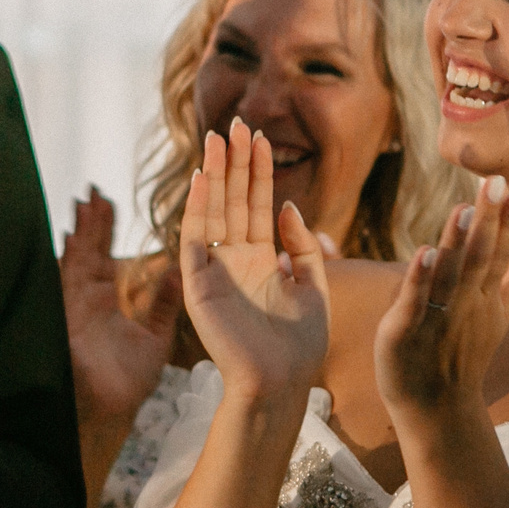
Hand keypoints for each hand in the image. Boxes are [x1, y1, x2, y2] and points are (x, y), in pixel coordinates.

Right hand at [62, 189, 176, 427]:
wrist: (110, 411)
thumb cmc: (125, 384)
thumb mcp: (154, 337)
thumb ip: (164, 304)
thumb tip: (178, 274)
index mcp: (104, 301)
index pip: (105, 256)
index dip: (105, 230)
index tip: (108, 202)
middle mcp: (87, 299)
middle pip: (89, 251)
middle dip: (92, 222)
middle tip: (97, 192)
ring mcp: (76, 306)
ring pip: (77, 260)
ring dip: (82, 232)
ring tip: (87, 201)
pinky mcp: (70, 317)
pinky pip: (69, 282)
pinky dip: (71, 258)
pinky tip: (74, 236)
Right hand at [177, 119, 329, 402]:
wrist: (281, 384)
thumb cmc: (299, 346)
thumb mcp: (313, 286)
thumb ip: (302, 246)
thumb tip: (289, 206)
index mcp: (260, 261)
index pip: (257, 206)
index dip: (258, 171)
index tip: (259, 137)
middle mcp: (234, 262)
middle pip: (233, 202)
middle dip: (234, 163)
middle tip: (236, 123)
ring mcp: (214, 272)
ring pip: (213, 213)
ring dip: (214, 176)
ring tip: (217, 138)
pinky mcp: (199, 287)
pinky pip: (195, 241)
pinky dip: (196, 211)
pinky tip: (201, 181)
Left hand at [376, 174, 508, 420]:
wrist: (437, 407)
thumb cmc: (465, 352)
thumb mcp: (501, 309)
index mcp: (487, 296)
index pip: (501, 255)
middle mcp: (466, 304)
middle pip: (479, 259)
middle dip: (488, 222)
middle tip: (496, 183)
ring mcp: (437, 318)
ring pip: (448, 276)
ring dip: (456, 244)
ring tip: (463, 210)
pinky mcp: (405, 330)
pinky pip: (413, 302)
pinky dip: (418, 280)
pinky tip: (424, 252)